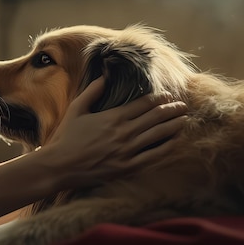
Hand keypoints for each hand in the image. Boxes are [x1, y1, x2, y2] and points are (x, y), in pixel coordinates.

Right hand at [40, 77, 187, 189]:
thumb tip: (104, 76)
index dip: (159, 98)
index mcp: (112, 117)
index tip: (168, 95)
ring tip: (184, 120)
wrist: (59, 165)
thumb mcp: (76, 109)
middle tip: (183, 105)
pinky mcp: (127, 167)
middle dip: (172, 110)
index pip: (143, 104)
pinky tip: (175, 142)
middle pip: (156, 117)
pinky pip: (153, 156)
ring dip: (174, 126)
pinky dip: (167, 147)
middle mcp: (124, 133)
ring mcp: (127, 151)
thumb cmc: (66, 137)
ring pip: (158, 135)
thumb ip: (92, 91)